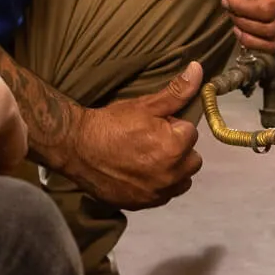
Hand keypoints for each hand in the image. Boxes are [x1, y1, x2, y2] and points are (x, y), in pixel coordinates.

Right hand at [65, 63, 205, 209]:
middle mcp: (171, 175)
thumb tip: (198, 69)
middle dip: (178, 149)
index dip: (173, 126)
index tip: (154, 125)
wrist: (77, 147)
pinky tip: (138, 173)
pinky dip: (156, 186)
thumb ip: (177, 91)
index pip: (190, 133)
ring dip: (172, 170)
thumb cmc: (112, 123)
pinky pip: (162, 195)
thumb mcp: (145, 105)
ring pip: (181, 181)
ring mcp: (157, 193)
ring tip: (147, 158)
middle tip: (152, 141)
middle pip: (192, 160)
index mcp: (176, 148)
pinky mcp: (142, 205)